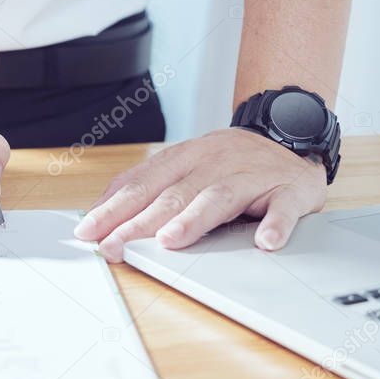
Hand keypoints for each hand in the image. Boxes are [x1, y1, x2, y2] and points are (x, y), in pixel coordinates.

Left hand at [73, 128, 326, 260]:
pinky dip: (277, 225)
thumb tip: (99, 211)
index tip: (89, 231)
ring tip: (171, 240)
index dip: (114, 208)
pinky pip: (283, 208)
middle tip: (115, 246)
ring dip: (193, 220)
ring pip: (218, 197)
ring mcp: (252, 175)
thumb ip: (148, 185)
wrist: (291, 133)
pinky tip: (266, 242)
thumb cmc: (230, 161)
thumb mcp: (185, 164)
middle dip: (139, 222)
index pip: (142, 184)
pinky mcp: (289, 189)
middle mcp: (214, 163)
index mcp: (185, 158)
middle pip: (172, 194)